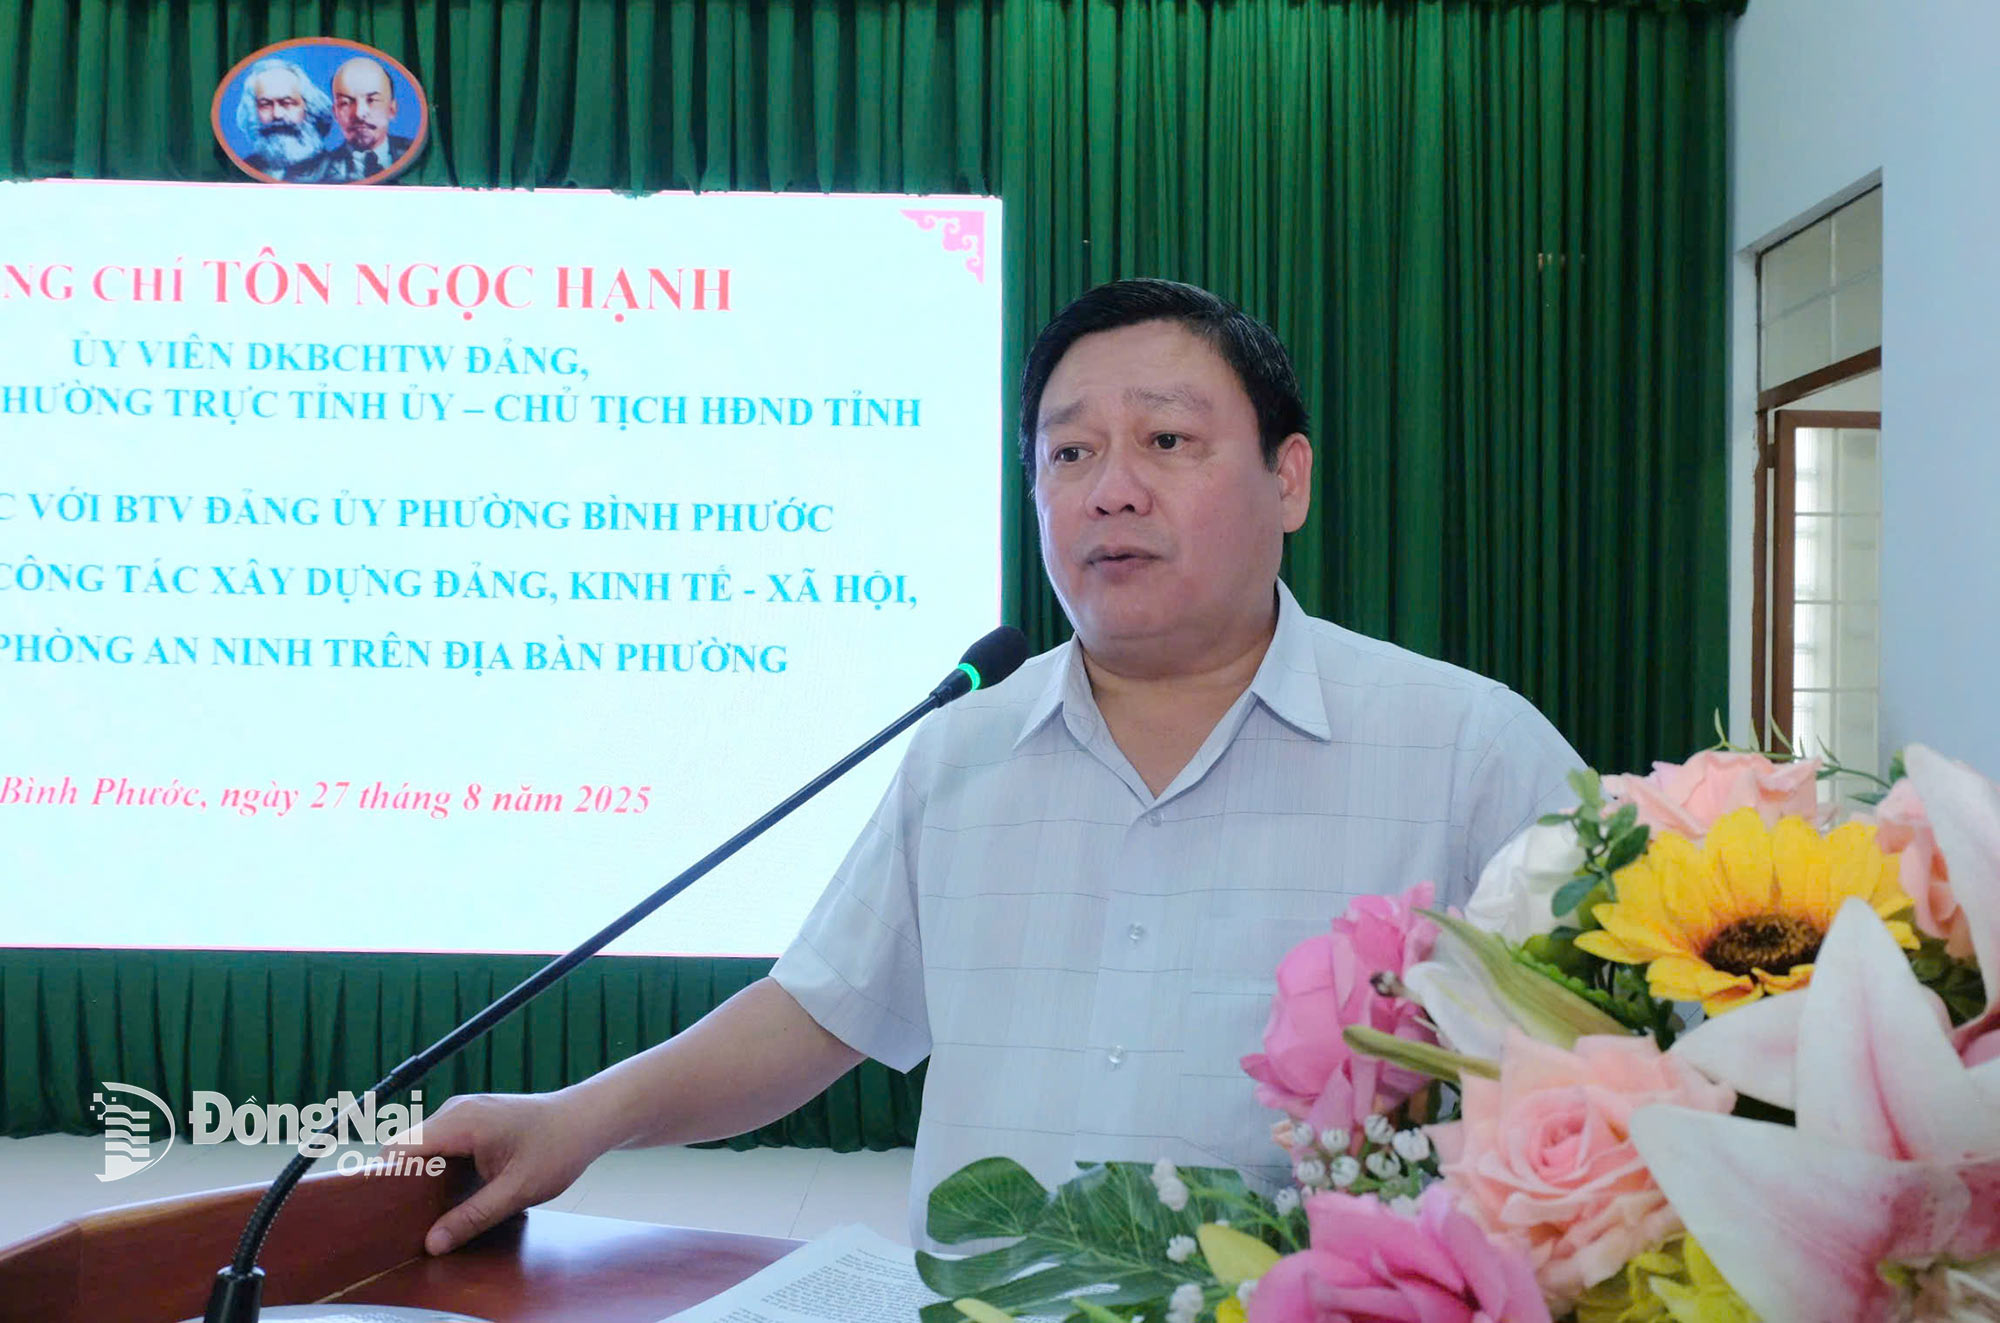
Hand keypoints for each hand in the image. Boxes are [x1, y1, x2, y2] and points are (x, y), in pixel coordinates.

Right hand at [389, 1090, 605, 1253]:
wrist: (586, 1119)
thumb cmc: (558, 1149)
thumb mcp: (516, 1191)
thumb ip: (473, 1217)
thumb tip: (433, 1243)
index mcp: (461, 1122)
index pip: (400, 1149)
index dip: (387, 1181)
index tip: (389, 1213)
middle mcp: (456, 1110)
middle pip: (408, 1150)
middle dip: (405, 1184)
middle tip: (412, 1221)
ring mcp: (463, 1111)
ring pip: (424, 1148)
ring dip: (424, 1178)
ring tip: (432, 1210)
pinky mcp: (472, 1118)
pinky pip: (441, 1144)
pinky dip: (441, 1168)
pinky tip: (453, 1193)